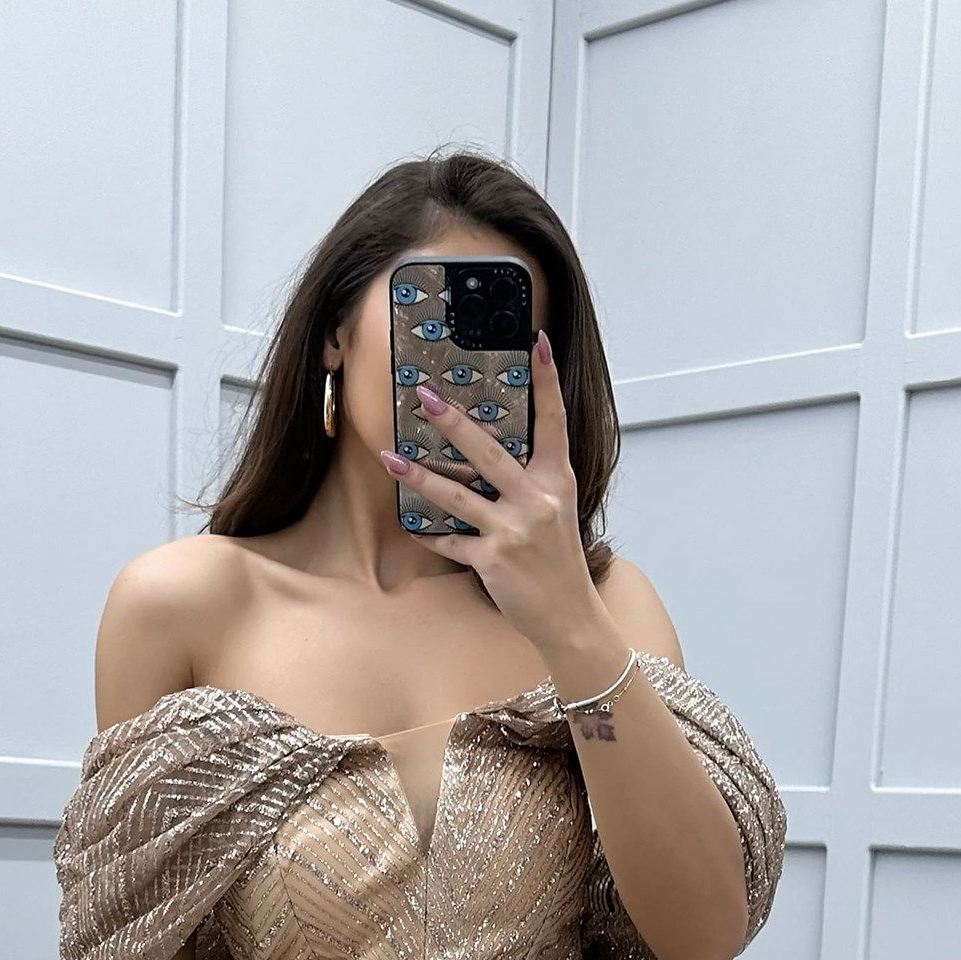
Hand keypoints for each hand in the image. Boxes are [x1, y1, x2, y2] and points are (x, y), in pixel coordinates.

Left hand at [378, 333, 625, 684]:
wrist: (570, 616)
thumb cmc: (561, 563)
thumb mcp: (558, 512)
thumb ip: (534, 481)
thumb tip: (500, 452)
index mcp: (557, 481)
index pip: (554, 422)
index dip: (547, 382)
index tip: (537, 343)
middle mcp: (536, 500)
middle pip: (490, 452)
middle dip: (454, 422)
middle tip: (425, 395)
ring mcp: (513, 531)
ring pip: (458, 495)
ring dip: (420, 475)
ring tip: (390, 457)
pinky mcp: (493, 561)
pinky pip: (451, 542)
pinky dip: (430, 535)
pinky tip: (410, 525)